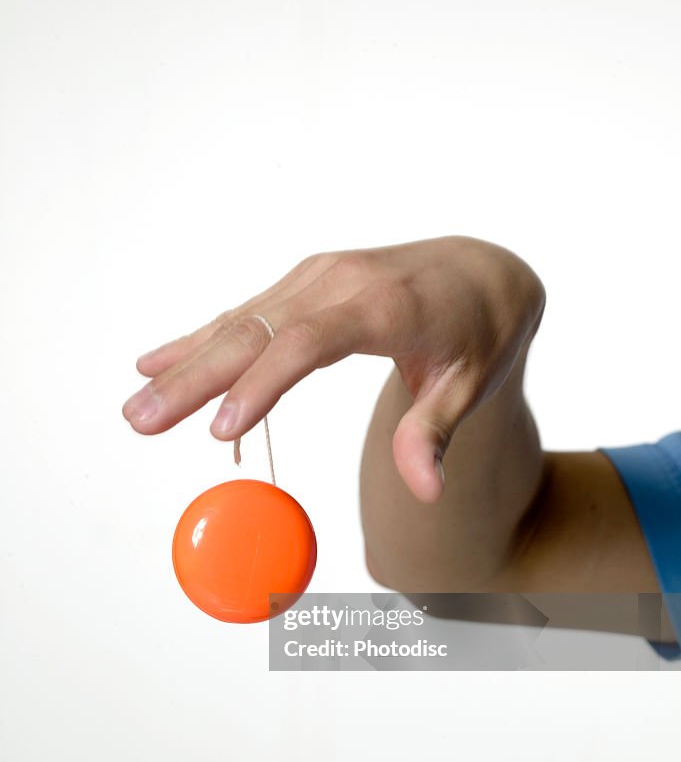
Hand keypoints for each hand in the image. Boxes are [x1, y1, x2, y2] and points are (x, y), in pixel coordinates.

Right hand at [122, 235, 544, 503]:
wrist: (482, 271)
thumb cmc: (479, 330)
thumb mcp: (471, 384)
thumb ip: (436, 432)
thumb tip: (425, 490)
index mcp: (383, 307)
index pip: (309, 344)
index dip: (262, 383)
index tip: (220, 427)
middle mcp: (339, 283)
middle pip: (256, 331)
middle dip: (195, 378)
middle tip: (141, 419)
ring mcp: (316, 279)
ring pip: (239, 322)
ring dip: (184, 363)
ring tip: (135, 403)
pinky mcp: (304, 284)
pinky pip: (246, 314)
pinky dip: (201, 338)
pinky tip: (158, 358)